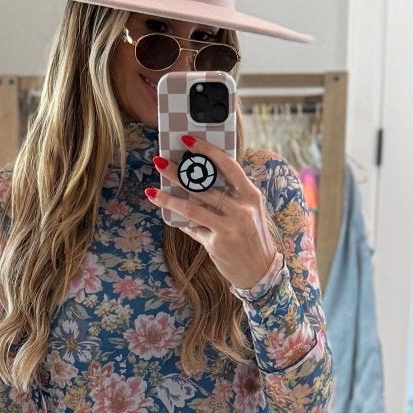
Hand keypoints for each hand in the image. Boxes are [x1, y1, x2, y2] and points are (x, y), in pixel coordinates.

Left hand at [146, 133, 277, 291]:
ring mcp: (229, 227)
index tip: (187, 140)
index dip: (207, 150)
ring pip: (191, 208)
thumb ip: (230, 196)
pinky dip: (182, 223)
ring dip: (169, 198)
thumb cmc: (250, 237)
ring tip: (152, 191)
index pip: (228, 165)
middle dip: (178, 172)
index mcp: (250, 195)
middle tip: (159, 161)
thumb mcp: (248, 211)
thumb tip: (196, 180)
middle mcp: (241, 209)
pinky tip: (169, 216)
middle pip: (203, 185)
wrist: (259, 271)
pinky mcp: (217, 244)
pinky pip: (193, 229)